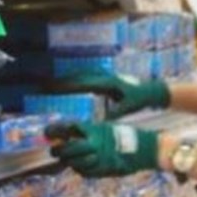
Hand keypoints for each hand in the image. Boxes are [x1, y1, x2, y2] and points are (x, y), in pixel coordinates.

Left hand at [48, 122, 159, 177]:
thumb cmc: (128, 136)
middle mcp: (95, 144)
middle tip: (54, 151)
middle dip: (59, 150)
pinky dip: (81, 170)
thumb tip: (72, 134)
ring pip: (76, 163)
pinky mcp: (104, 170)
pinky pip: (86, 172)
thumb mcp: (108, 128)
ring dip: (69, 162)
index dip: (56, 130)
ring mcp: (99, 158)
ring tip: (67, 160)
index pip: (70, 128)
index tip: (47, 133)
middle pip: (69, 148)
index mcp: (96, 129)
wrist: (146, 148)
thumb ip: (92, 131)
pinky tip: (82, 167)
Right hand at [54, 74, 169, 118]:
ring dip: (67, 78)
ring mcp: (105, 75)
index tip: (55, 87)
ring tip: (51, 83)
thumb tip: (102, 121)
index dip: (68, 84)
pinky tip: (67, 83)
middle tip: (45, 84)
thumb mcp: (127, 107)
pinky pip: (87, 76)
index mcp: (108, 82)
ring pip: (81, 74)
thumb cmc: (139, 99)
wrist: (150, 90)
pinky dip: (75, 79)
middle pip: (79, 76)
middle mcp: (104, 76)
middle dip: (62, 80)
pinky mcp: (105, 78)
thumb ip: (114, 112)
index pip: (83, 82)